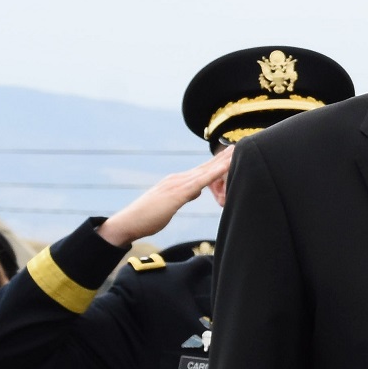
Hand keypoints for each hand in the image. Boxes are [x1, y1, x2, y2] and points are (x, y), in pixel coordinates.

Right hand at [97, 148, 233, 249]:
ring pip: (206, 171)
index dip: (216, 162)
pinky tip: (226, 167)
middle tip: (240, 146)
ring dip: (223, 161)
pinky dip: (214, 173)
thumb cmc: (147, 217)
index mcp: (176, 182)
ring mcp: (177, 184)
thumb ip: (184, 195)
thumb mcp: (170, 204)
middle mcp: (178, 179)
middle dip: (223, 157)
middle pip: (206, 166)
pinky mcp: (177, 194)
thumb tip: (196, 191)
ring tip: (238, 151)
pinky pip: (200, 182)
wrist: (128, 222)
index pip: (201, 170)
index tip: (231, 154)